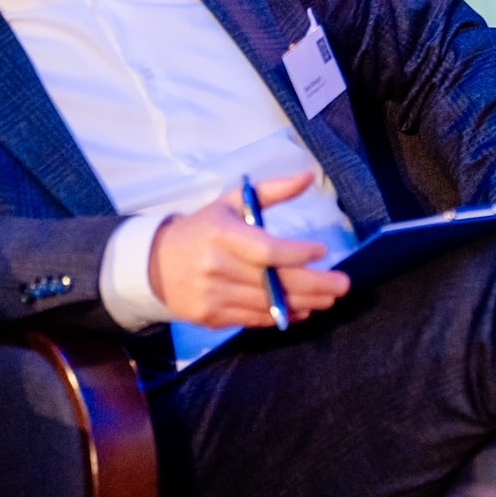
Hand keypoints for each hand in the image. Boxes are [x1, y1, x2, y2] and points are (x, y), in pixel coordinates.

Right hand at [147, 172, 351, 327]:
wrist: (153, 264)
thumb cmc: (202, 229)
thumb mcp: (231, 202)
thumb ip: (272, 190)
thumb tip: (309, 177)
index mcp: (222, 235)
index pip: (267, 250)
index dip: (298, 254)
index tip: (323, 252)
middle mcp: (217, 267)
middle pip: (274, 282)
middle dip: (314, 285)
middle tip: (341, 285)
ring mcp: (213, 296)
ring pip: (268, 305)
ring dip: (304, 303)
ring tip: (328, 298)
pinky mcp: (210, 318)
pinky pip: (253, 320)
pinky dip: (281, 316)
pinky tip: (302, 311)